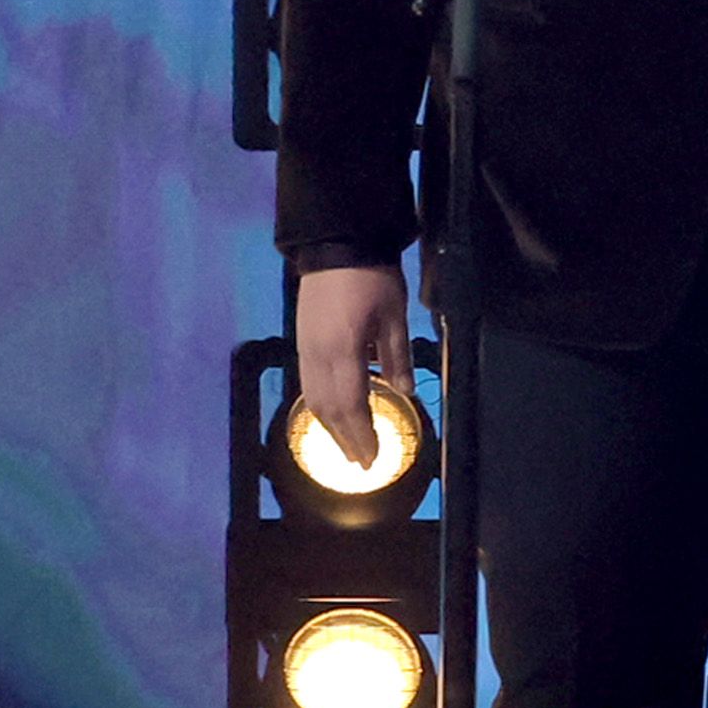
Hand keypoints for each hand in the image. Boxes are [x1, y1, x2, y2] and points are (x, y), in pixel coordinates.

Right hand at [294, 261, 412, 458]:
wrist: (335, 245)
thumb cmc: (371, 279)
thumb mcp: (394, 318)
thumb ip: (398, 358)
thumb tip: (406, 393)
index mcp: (343, 352)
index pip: (351, 406)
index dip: (361, 436)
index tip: (373, 458)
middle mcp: (317, 357)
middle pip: (328, 409)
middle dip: (344, 439)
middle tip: (361, 462)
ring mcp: (305, 349)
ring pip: (313, 399)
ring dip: (330, 426)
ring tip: (346, 444)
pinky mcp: (302, 342)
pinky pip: (308, 383)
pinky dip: (321, 405)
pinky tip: (334, 411)